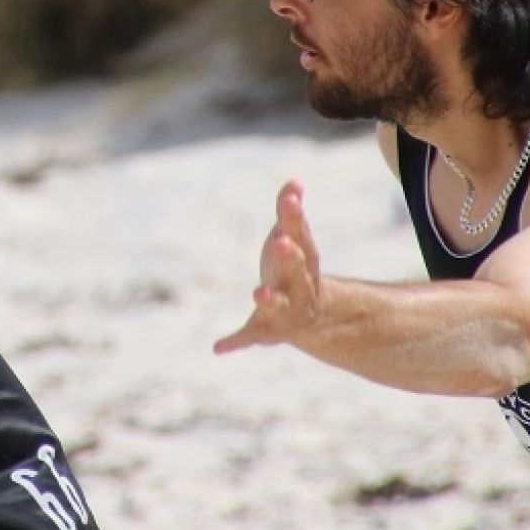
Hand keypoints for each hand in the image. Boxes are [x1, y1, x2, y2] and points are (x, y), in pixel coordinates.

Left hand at [214, 181, 325, 354]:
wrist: (310, 317)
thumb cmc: (293, 269)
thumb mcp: (292, 240)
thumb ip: (290, 214)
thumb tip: (294, 181)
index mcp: (305, 260)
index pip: (302, 236)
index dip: (295, 218)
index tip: (289, 199)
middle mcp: (299, 286)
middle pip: (297, 270)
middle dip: (289, 257)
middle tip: (280, 242)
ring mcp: (285, 310)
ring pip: (279, 306)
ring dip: (269, 299)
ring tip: (258, 293)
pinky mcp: (266, 331)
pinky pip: (252, 337)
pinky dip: (237, 342)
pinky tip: (218, 347)